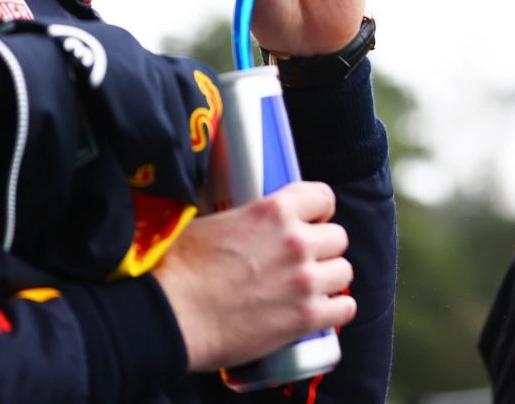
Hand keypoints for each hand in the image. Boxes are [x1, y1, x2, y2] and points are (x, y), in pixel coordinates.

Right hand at [152, 181, 356, 371]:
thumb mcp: (211, 222)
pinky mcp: (306, 317)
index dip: (318, 211)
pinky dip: (334, 312)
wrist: (170, 316)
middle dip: (322, 248)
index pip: (323, 196)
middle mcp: (297, 241)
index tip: (310, 223)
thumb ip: (244, 218)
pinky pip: (344, 310)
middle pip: (338, 237)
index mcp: (274, 210)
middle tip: (302, 262)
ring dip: (328, 280)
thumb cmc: (179, 269)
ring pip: (344, 271)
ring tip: (307, 289)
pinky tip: (319, 313)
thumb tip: (246, 221)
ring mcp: (305, 280)